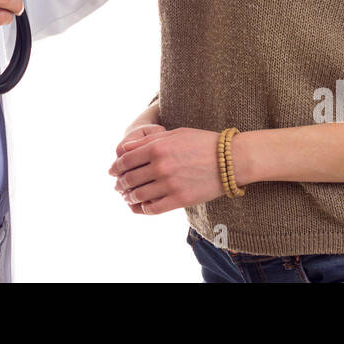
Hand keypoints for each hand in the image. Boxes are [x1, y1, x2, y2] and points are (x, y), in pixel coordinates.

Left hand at [106, 127, 225, 214]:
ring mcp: (169, 184)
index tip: (113, 172)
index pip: (125, 161)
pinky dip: (143, 208)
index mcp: (157, 147)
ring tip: (128, 197)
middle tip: (118, 187)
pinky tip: (142, 206)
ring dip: (129, 197)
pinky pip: (153, 208)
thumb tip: (124, 149)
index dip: (115, 168)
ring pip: (139, 195)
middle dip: (120, 184)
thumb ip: (147, 141)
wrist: (231, 159)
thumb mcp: (174, 134)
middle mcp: (160, 166)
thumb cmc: (202, 142)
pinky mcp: (180, 200)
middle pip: (129, 179)